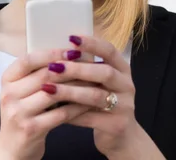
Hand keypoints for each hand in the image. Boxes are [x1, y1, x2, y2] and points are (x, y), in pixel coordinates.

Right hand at [0, 48, 89, 159]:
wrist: (13, 147)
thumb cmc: (23, 113)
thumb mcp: (22, 91)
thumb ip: (38, 74)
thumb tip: (70, 53)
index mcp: (7, 80)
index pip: (28, 59)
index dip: (51, 53)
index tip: (72, 50)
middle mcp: (9, 95)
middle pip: (44, 75)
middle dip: (70, 68)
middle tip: (91, 64)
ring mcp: (18, 113)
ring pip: (55, 93)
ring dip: (77, 86)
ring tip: (94, 81)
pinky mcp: (31, 129)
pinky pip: (61, 113)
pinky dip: (78, 106)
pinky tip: (90, 102)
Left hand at [40, 36, 164, 158]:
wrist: (122, 137)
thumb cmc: (104, 103)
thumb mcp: (101, 83)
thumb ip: (87, 69)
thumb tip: (56, 53)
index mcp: (123, 70)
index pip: (110, 51)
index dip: (92, 43)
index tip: (70, 38)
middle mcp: (127, 85)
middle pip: (104, 72)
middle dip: (77, 68)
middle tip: (54, 66)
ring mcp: (125, 106)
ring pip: (96, 96)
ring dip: (70, 91)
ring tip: (49, 88)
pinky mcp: (117, 125)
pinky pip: (90, 117)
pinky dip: (71, 113)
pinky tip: (54, 110)